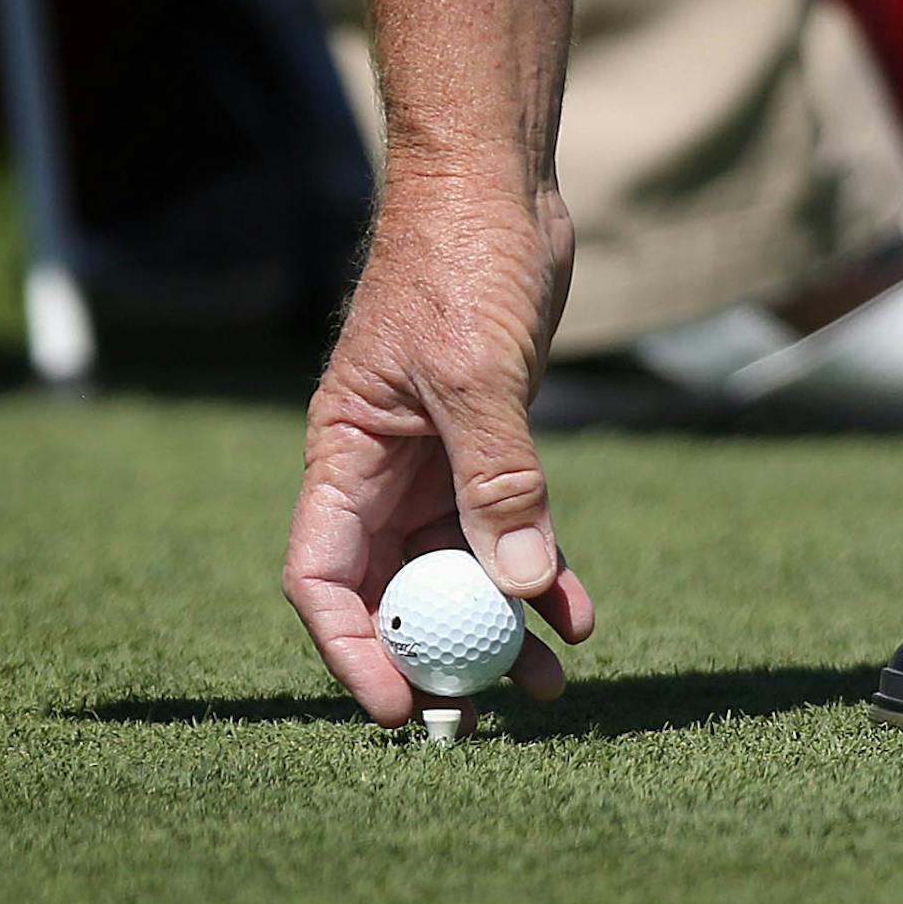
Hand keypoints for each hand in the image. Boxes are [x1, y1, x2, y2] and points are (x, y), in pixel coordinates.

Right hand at [283, 181, 592, 730]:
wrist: (498, 186)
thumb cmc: (461, 260)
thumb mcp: (477, 373)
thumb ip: (499, 478)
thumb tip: (521, 585)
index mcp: (343, 456)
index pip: (324, 577)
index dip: (356, 648)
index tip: (401, 706)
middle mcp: (382, 471)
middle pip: (396, 589)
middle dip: (438, 653)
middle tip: (485, 717)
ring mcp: (437, 461)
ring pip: (460, 570)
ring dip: (500, 627)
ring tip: (547, 687)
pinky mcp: (492, 445)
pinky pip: (511, 530)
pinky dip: (541, 573)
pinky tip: (577, 614)